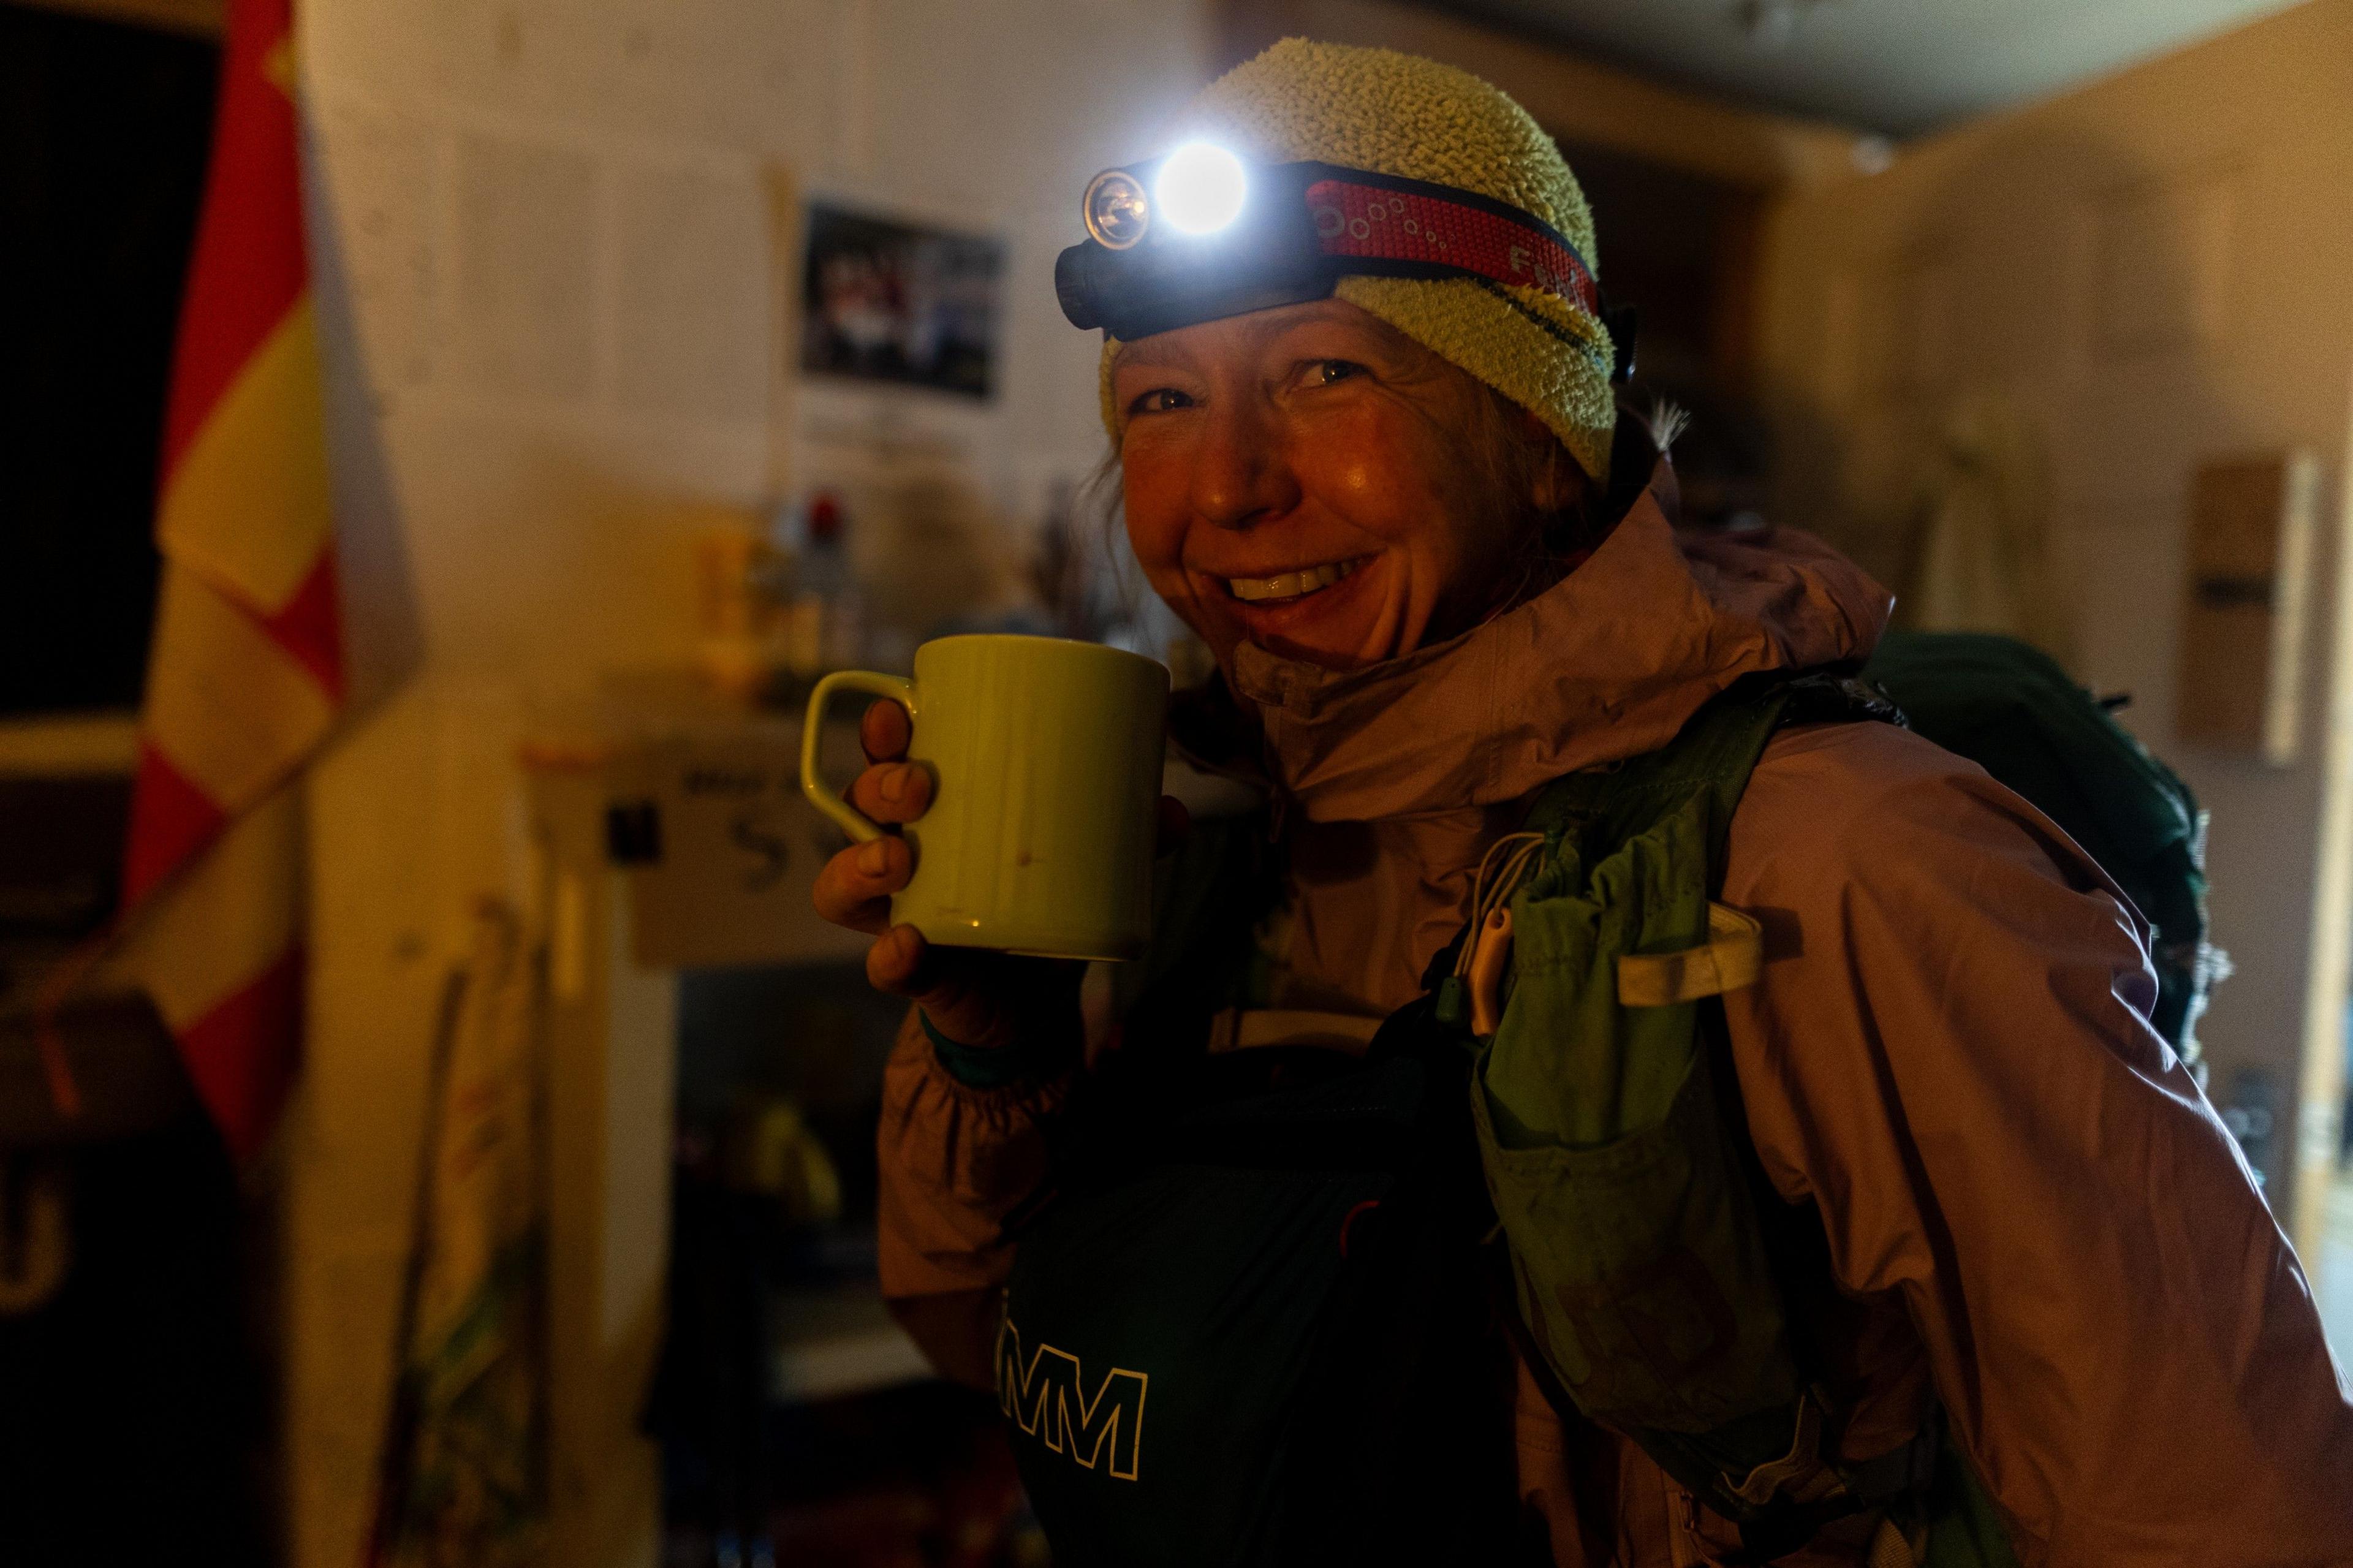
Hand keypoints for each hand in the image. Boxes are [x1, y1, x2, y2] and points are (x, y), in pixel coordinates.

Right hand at [812, 698, 1180, 1050]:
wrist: (1032, 1004)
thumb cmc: (1041, 906)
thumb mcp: (1083, 862)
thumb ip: (1124, 838)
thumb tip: (1171, 812)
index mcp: (931, 810)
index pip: (888, 757)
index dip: (882, 731)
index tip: (898, 714)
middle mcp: (898, 854)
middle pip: (859, 806)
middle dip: (879, 786)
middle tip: (918, 788)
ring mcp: (895, 913)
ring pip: (843, 880)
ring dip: (861, 863)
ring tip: (897, 858)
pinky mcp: (911, 971)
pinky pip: (883, 963)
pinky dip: (890, 957)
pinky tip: (903, 948)